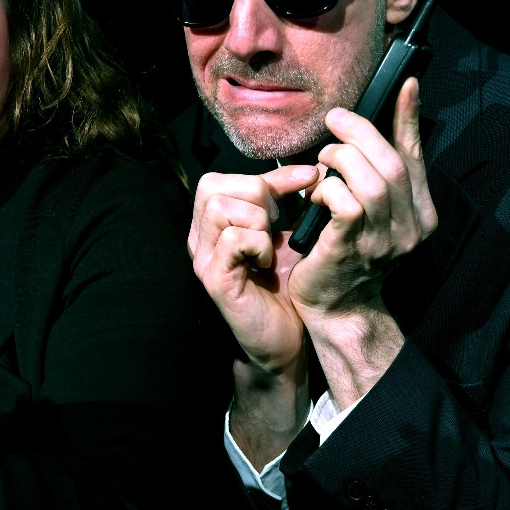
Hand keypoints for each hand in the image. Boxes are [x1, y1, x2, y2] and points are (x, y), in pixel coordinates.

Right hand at [188, 166, 319, 377]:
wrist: (289, 339)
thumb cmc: (285, 288)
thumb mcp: (286, 235)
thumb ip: (288, 201)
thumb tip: (310, 169)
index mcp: (210, 226)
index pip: (218, 178)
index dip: (266, 176)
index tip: (306, 179)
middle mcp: (199, 240)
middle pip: (211, 186)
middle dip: (256, 196)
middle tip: (276, 225)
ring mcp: (203, 260)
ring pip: (220, 207)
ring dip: (258, 222)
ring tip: (270, 247)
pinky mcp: (214, 280)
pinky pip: (233, 238)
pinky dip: (258, 244)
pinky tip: (267, 263)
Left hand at [290, 78, 436, 320]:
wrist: (340, 310)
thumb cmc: (349, 256)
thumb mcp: (374, 215)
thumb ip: (378, 178)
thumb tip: (367, 134)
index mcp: (422, 215)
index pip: (417, 157)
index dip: (409, 119)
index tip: (408, 85)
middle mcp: (411, 228)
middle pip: (392, 163)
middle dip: (361, 131)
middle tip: (335, 119)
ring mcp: (385, 241)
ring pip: (371, 179)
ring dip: (341, 159)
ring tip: (323, 159)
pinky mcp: (353, 247)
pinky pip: (345, 202)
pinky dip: (328, 187)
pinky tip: (317, 191)